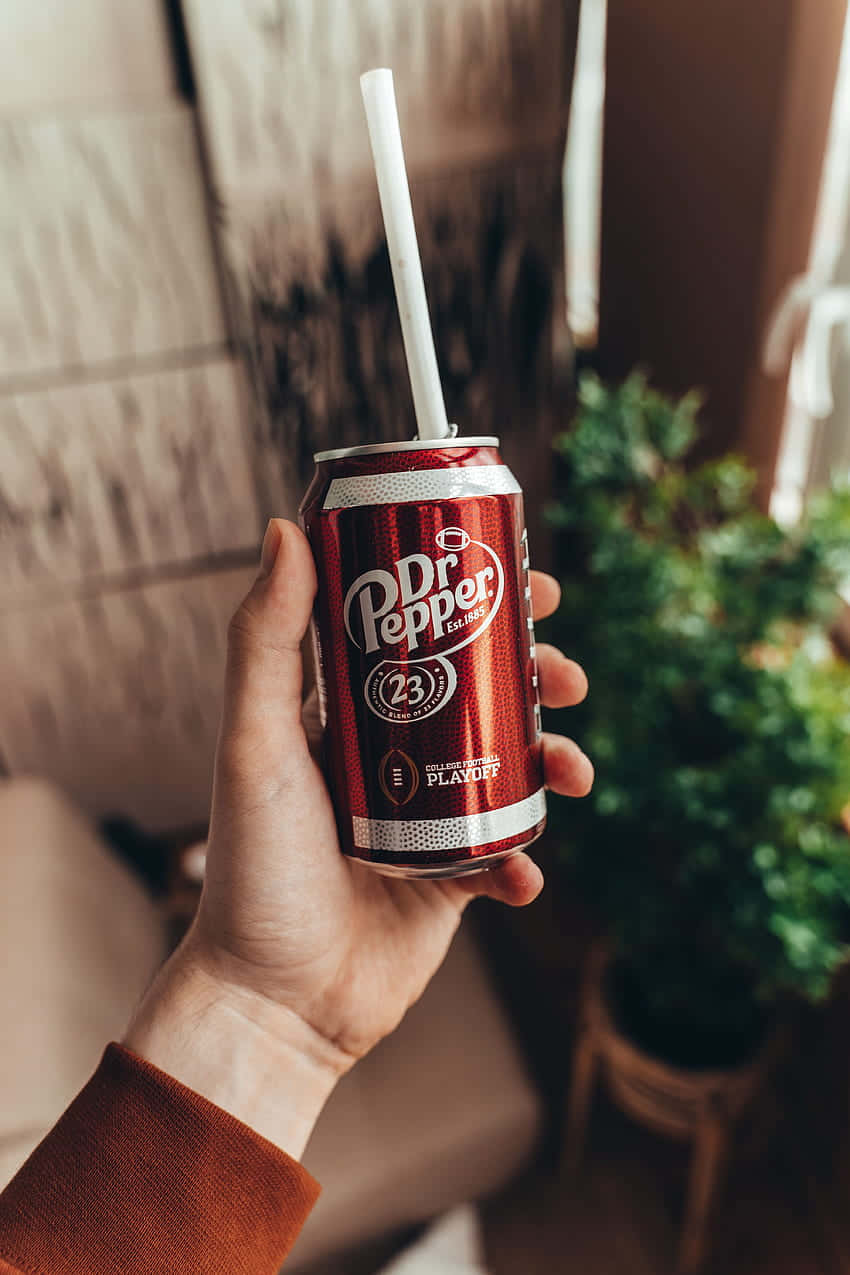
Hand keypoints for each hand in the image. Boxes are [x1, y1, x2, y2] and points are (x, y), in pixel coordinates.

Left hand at [126, 520, 591, 1155]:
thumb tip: (286, 526)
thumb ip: (266, 639)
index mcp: (348, 716)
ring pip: (510, 770)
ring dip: (553, 762)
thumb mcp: (255, 740)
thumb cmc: (254, 867)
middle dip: (537, 680)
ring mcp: (426, 818)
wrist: (274, 998)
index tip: (533, 583)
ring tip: (574, 772)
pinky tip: (522, 873)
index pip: (423, 635)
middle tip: (569, 678)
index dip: (482, 603)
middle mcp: (391, 758)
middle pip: (483, 696)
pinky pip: (506, 856)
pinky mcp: (449, 883)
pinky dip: (525, 860)